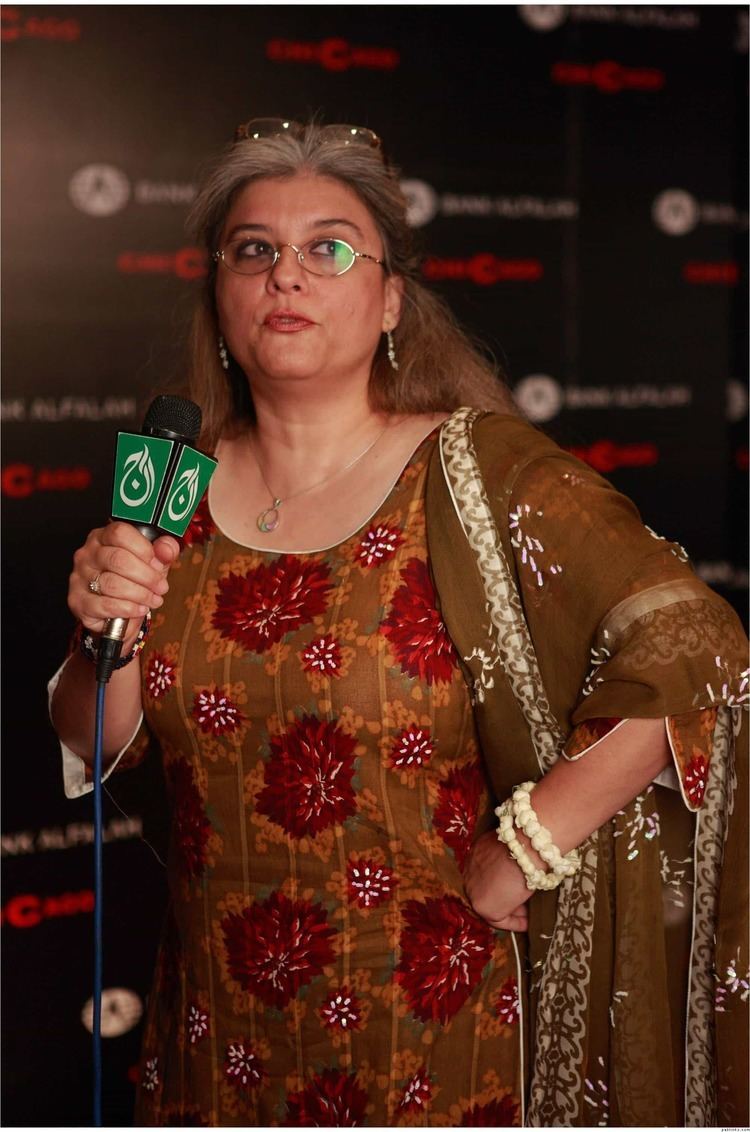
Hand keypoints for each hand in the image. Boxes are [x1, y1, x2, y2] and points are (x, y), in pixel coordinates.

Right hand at [69, 522, 180, 645]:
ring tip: (153, 600)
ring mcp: (80, 577)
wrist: (116, 612)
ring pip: (113, 583)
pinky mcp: (78, 601)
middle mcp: (88, 554)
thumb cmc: (133, 580)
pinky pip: (105, 605)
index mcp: (103, 537)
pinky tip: (139, 609)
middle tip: (161, 587)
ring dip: (140, 594)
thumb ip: (163, 551)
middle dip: (147, 576)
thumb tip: (167, 549)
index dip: (143, 548)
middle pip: (118, 559)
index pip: (120, 533)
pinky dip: (127, 608)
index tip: (157, 562)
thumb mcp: (152, 562)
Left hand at [464, 829, 531, 931]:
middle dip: (505, 898)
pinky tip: (528, 924)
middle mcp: (469, 872)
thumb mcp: (511, 849)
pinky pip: (499, 918)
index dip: (501, 884)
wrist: (524, 848)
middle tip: (523, 905)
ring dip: (511, 911)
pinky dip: (514, 923)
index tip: (515, 889)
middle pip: (487, 890)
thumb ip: (507, 859)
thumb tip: (517, 870)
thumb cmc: (524, 844)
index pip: (486, 875)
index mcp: (476, 854)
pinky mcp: (483, 907)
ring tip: (529, 916)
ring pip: (493, 904)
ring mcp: (473, 890)